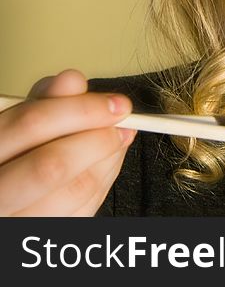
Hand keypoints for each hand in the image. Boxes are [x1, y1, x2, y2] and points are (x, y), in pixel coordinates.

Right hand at [0, 69, 134, 215]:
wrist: (5, 194)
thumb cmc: (9, 154)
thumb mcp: (16, 124)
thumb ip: (43, 103)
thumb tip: (72, 80)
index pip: (30, 125)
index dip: (80, 109)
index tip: (115, 102)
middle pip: (51, 166)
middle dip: (97, 138)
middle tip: (122, 123)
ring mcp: (16, 221)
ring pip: (73, 192)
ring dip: (108, 159)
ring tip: (118, 138)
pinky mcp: (42, 234)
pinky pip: (83, 212)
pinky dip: (104, 182)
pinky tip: (105, 162)